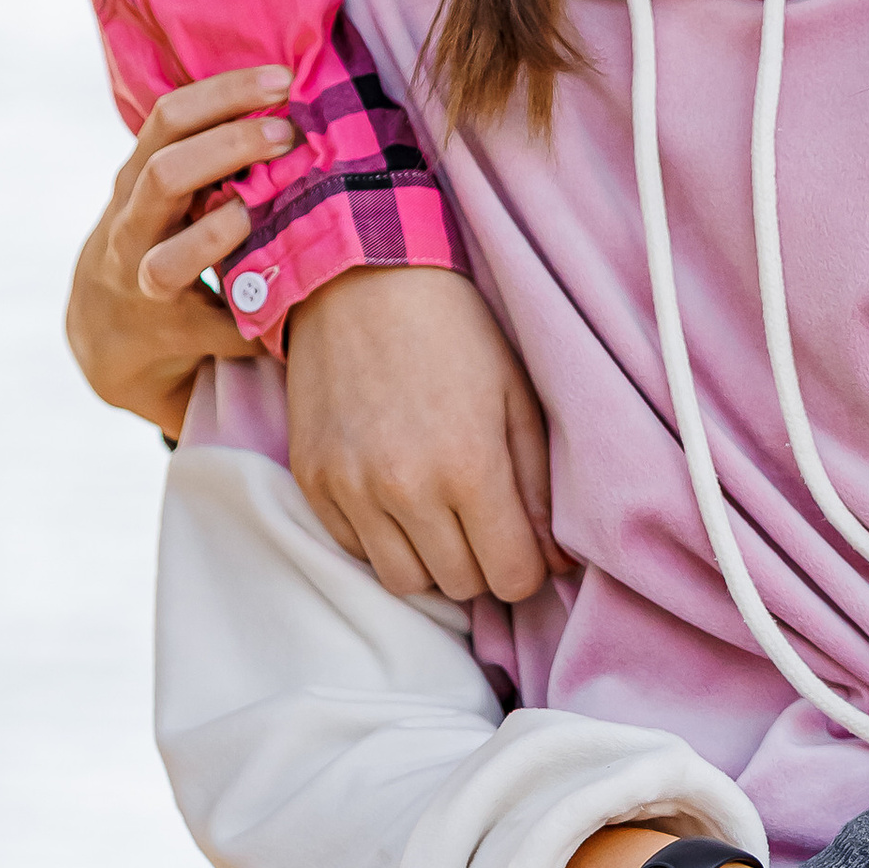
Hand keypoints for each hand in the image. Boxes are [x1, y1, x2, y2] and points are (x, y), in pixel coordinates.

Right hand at [65, 69, 296, 436]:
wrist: (107, 333)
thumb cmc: (160, 235)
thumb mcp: (168, 189)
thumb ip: (211, 150)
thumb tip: (296, 97)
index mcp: (137, 177)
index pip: (170, 117)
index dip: (225, 93)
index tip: (283, 78)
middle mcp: (130, 226)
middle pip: (165, 175)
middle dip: (230, 149)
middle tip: (289, 134)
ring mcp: (140, 285)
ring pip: (168, 260)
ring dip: (224, 236)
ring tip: (266, 216)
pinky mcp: (167, 335)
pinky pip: (216, 328)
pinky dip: (256, 323)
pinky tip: (296, 307)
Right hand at [284, 264, 562, 605]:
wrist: (362, 283)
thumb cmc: (455, 333)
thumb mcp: (517, 398)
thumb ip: (539, 487)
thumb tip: (555, 561)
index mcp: (469, 465)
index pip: (511, 575)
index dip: (528, 570)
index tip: (527, 547)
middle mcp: (406, 489)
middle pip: (460, 585)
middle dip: (484, 564)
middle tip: (488, 524)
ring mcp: (351, 489)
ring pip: (405, 581)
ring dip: (433, 561)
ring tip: (444, 516)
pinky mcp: (313, 482)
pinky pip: (355, 550)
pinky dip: (383, 540)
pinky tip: (399, 498)